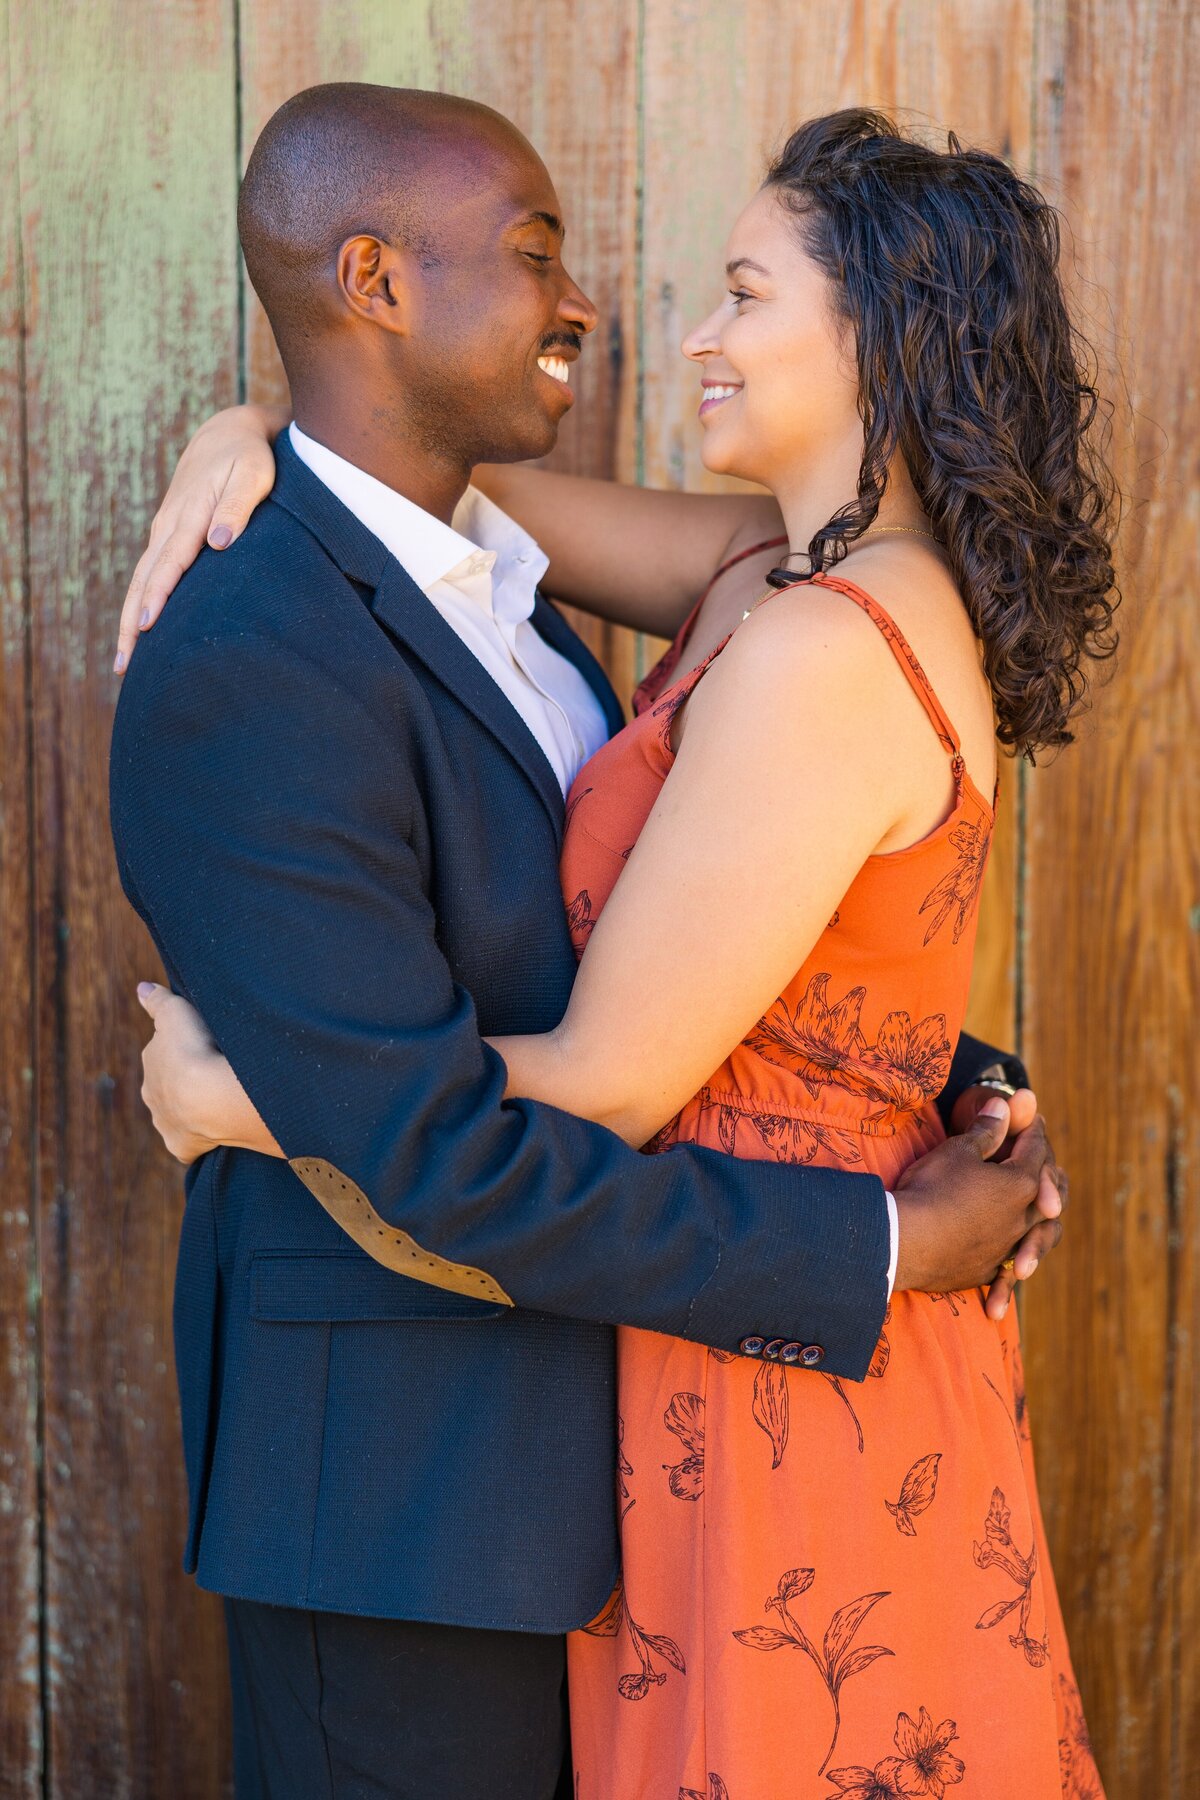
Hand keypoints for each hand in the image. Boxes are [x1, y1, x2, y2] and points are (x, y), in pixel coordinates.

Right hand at [114, 402, 286, 673]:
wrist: (229, 432)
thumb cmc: (250, 456)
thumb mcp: (253, 475)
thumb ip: (237, 507)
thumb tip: (219, 542)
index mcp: (189, 514)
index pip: (170, 563)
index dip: (158, 596)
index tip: (147, 627)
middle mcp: (169, 525)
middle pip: (144, 580)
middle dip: (133, 623)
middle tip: (124, 664)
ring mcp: (164, 531)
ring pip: (141, 581)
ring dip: (131, 620)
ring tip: (124, 662)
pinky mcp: (167, 535)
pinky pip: (148, 575)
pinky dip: (140, 603)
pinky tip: (139, 632)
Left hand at [136, 982, 281, 1163]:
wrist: (212, 1097)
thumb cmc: (197, 1050)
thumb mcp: (178, 1013)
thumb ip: (159, 1001)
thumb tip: (142, 988)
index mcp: (151, 1064)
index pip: (165, 1053)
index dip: (185, 1048)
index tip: (204, 1045)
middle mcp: (152, 1096)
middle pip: (168, 1086)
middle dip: (185, 1081)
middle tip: (214, 1072)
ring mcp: (166, 1123)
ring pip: (178, 1114)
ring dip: (193, 1109)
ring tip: (220, 1100)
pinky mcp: (181, 1147)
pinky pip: (190, 1143)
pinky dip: (200, 1138)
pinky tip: (217, 1131)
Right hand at [893, 1097, 1064, 1316]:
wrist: (905, 1240)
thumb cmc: (932, 1187)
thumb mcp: (959, 1149)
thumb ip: (986, 1129)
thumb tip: (1005, 1103)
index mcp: (1022, 1183)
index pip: (1035, 1149)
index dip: (1030, 1129)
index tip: (1026, 1118)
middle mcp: (1022, 1218)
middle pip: (1045, 1193)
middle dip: (1046, 1176)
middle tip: (1045, 1169)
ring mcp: (1005, 1248)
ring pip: (1034, 1235)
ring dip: (1037, 1227)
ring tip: (1039, 1222)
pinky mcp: (985, 1270)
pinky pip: (1006, 1264)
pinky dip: (1011, 1262)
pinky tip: (1005, 1268)